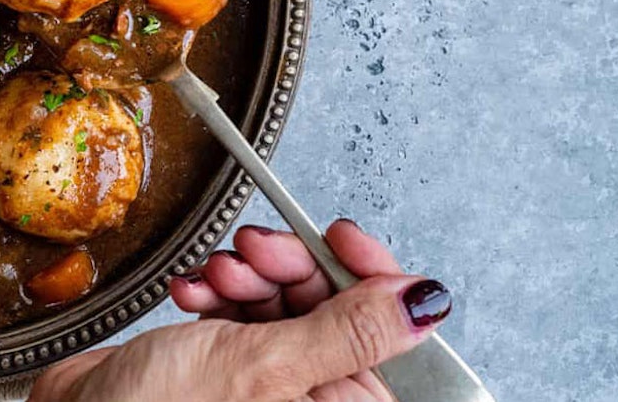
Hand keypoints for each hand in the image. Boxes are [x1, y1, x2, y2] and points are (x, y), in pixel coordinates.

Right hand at [27, 220, 452, 401]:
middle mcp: (309, 400)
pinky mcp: (225, 367)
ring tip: (214, 277)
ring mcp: (266, 385)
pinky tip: (193, 293)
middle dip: (289, 270)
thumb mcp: (265, 369)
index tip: (338, 233)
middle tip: (255, 251)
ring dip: (246, 278)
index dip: (365, 276)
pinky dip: (216, 293)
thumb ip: (350, 332)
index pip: (384, 331)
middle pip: (331, 309)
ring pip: (282, 305)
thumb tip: (425, 301)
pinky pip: (240, 314)